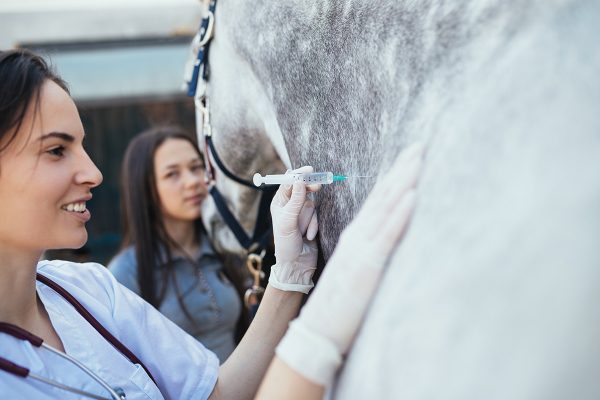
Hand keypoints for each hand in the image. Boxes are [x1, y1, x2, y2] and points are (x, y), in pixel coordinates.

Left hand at [269, 166, 320, 292]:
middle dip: (309, 190)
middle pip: (302, 189)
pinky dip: (314, 226)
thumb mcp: (288, 222)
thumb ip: (295, 201)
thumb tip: (300, 181)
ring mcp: (301, 213)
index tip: (309, 171)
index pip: (288, 183)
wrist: (297, 265)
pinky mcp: (311, 221)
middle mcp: (289, 206)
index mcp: (279, 203)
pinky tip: (308, 237)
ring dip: (309, 219)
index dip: (298, 175)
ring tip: (303, 232)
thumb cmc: (286, 245)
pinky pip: (317, 216)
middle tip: (318, 185)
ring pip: (312, 204)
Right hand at [276, 143, 424, 384]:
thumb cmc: (339, 304)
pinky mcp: (368, 265)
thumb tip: (388, 244)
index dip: (394, 178)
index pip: (378, 201)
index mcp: (357, 237)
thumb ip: (370, 254)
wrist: (317, 330)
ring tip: (419, 158)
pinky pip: (387, 235)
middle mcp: (358, 237)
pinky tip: (412, 195)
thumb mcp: (356, 272)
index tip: (409, 159)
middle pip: (382, 196)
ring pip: (386, 208)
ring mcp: (362, 248)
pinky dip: (399, 214)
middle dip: (402, 169)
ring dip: (404, 181)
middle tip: (418, 145)